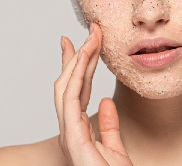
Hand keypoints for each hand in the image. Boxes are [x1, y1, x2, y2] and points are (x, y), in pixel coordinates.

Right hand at [54, 23, 132, 165]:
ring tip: (90, 38)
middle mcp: (70, 130)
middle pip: (68, 85)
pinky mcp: (74, 140)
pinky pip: (71, 101)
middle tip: (90, 31)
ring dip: (78, 60)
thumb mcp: (114, 149)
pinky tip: (83, 58)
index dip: (77, 65)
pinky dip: (74, 77)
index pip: (76, 90)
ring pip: (66, 88)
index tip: (81, 42)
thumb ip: (109, 126)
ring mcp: (69, 135)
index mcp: (78, 130)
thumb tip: (106, 102)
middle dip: (78, 56)